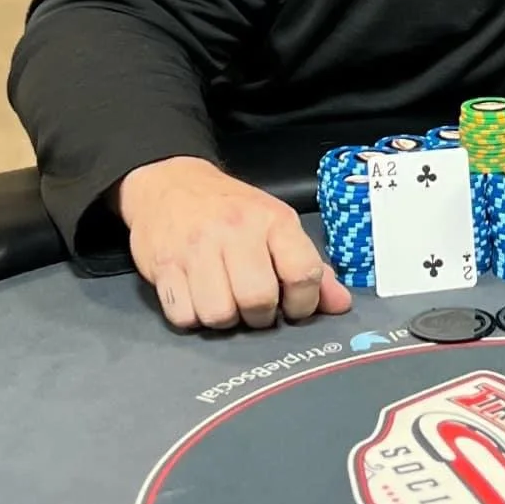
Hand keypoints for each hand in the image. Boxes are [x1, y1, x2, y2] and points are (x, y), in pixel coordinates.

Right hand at [117, 156, 352, 330]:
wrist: (171, 185)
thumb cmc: (231, 209)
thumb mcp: (276, 225)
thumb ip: (310, 266)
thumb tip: (340, 304)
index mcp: (272, 220)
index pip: (303, 273)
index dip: (304, 303)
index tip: (294, 306)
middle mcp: (235, 230)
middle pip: (258, 300)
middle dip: (260, 316)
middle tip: (255, 306)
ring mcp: (196, 248)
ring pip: (219, 314)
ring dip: (225, 318)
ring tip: (225, 300)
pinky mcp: (164, 265)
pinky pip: (183, 316)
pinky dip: (192, 317)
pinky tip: (197, 298)